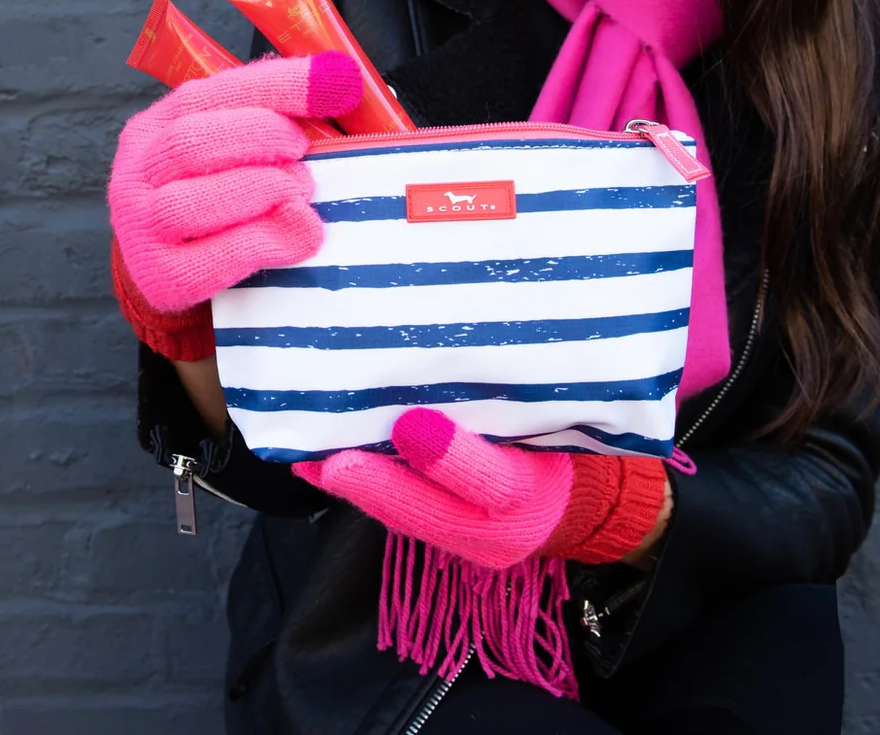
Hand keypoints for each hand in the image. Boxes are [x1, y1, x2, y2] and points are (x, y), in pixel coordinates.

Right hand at [107, 52, 360, 313]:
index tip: (337, 81)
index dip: (279, 85)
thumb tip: (344, 84)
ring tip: (299, 193)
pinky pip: (217, 259)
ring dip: (264, 190)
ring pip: (194, 202)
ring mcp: (142, 230)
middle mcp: (137, 175)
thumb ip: (273, 120)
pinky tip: (299, 234)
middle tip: (302, 153)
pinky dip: (269, 242)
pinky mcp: (162, 279)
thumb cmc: (216, 201)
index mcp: (154, 127)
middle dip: (263, 138)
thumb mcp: (230, 151)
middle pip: (191, 142)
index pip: (212, 92)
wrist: (170, 273)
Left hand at [293, 408, 666, 569]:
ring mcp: (470, 540)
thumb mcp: (551, 412)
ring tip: (308, 458)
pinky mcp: (446, 537)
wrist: (571, 494)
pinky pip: (401, 515)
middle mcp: (503, 528)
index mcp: (536, 490)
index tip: (409, 425)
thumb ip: (511, 394)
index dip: (450, 457)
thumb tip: (464, 338)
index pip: (495, 480)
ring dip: (355, 488)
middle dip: (377, 486)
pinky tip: (320, 464)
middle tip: (329, 461)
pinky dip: (361, 489)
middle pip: (435, 513)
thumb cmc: (558, 428)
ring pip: (408, 518)